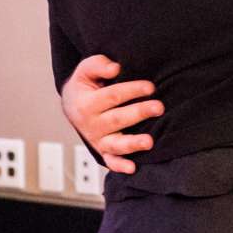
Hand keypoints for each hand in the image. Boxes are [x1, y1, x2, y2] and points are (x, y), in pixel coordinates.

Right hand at [59, 54, 162, 175]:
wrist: (72, 105)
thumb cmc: (85, 85)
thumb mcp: (86, 70)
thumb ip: (98, 65)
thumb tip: (115, 68)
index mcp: (86, 104)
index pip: (112, 96)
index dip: (132, 90)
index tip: (150, 87)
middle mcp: (91, 125)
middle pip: (117, 119)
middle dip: (139, 113)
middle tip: (159, 107)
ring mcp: (97, 140)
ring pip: (116, 144)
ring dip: (133, 143)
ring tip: (150, 142)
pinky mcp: (103, 151)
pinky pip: (111, 161)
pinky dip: (120, 166)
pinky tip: (133, 168)